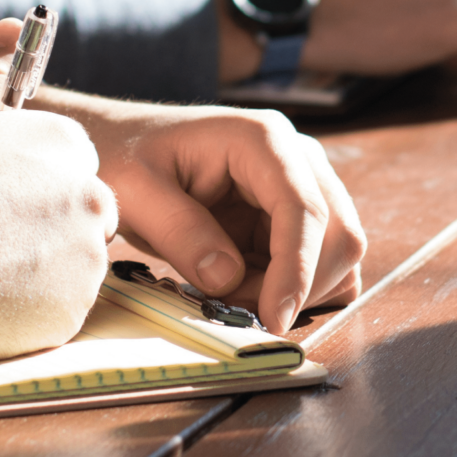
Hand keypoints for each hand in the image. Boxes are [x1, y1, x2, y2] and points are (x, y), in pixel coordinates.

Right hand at [0, 20, 117, 362]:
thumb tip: (13, 24)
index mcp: (66, 144)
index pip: (69, 162)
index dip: (29, 180)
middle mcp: (91, 196)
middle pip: (79, 211)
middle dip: (43, 223)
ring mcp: (86, 257)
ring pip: (72, 261)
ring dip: (39, 265)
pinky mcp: (73, 311)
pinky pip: (60, 307)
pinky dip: (32, 306)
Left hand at [31, 91, 365, 334]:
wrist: (119, 147)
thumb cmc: (124, 157)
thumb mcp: (135, 190)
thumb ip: (180, 231)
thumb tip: (228, 278)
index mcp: (261, 138)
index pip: (304, 208)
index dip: (296, 269)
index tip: (272, 318)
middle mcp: (295, 157)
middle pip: (337, 234)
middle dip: (295, 284)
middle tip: (232, 306)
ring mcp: (299, 185)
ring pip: (336, 255)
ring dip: (294, 290)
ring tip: (228, 290)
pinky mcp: (292, 215)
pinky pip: (318, 266)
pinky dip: (291, 289)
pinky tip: (241, 285)